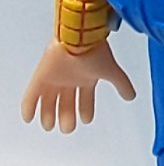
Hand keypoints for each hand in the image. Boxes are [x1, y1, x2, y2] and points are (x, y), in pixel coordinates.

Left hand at [21, 39, 135, 132]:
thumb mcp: (110, 71)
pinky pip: (30, 96)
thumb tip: (132, 96)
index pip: (85, 98)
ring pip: (48, 101)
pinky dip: (28, 108)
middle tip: (68, 128)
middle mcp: (70, 79)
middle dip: (67, 117)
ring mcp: (54, 79)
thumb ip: (122, 84)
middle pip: (66, 103)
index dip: (86, 110)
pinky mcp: (40, 77)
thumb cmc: (94, 50)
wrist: (79, 37)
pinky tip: (28, 119)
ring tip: (49, 126)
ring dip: (48, 115)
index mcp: (85, 77)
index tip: (86, 120)